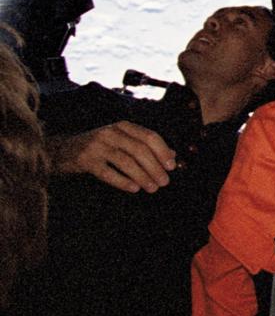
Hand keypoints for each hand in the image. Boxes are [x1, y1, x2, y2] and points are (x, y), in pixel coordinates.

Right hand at [47, 121, 176, 193]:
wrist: (62, 150)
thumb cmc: (99, 147)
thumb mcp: (122, 141)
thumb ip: (145, 146)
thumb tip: (173, 155)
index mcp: (123, 126)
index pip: (149, 136)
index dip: (163, 151)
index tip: (172, 166)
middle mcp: (111, 132)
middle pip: (139, 149)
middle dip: (155, 167)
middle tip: (164, 182)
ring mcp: (97, 145)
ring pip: (126, 161)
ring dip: (142, 176)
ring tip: (152, 188)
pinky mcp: (85, 160)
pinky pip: (107, 173)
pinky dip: (122, 181)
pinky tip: (134, 188)